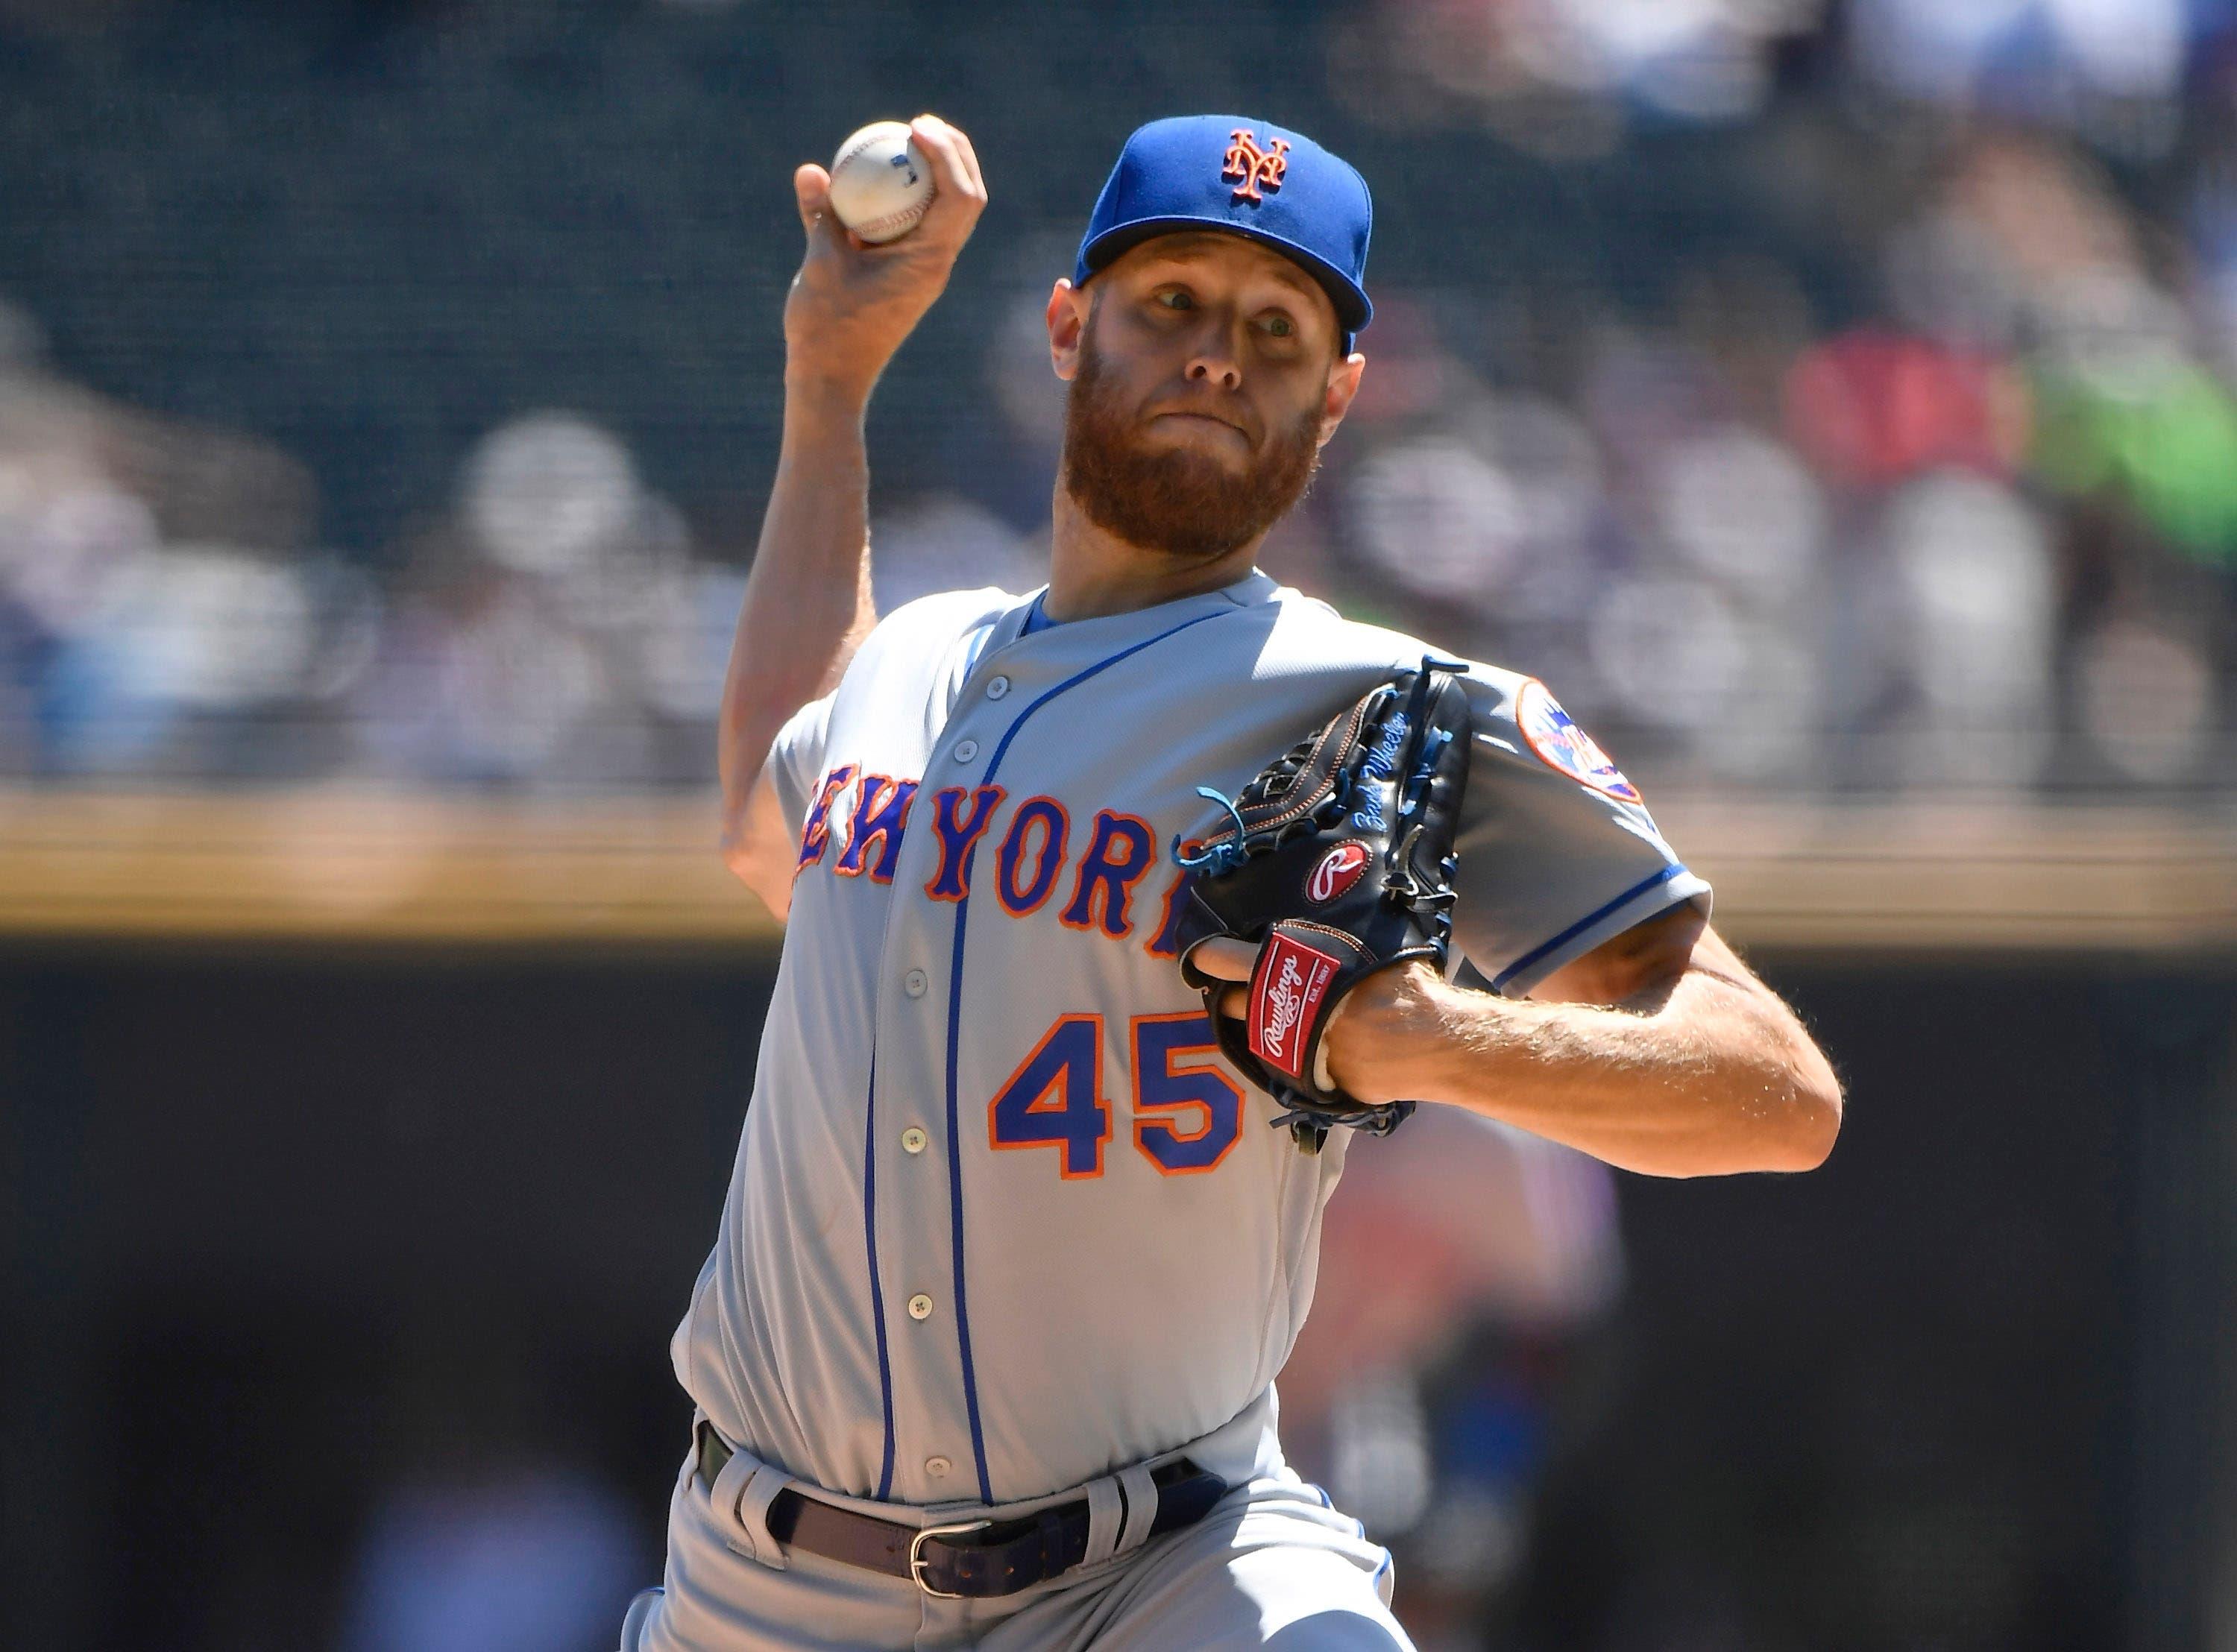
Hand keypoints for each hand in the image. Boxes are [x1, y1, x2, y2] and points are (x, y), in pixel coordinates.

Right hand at [784, 114, 986, 402]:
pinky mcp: (911, 274)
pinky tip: (879, 176)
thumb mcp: (818, 264)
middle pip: (968, 198)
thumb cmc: (827, 328)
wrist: (834, 377)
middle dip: (954, 153)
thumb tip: (810, 170)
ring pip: (949, 211)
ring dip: (938, 172)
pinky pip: (921, 224)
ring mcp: (927, 269)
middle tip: (919, 124)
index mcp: (929, 259)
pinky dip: (910, 195)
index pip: (961, 196)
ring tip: (907, 140)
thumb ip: (819, 214)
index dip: (948, 153)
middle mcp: (938, 262)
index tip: (916, 127)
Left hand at [1189, 937, 1443, 1106]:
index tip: (1196, 957)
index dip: (1209, 958)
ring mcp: (1298, 1051)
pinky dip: (1302, 1055)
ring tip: (1287, 1017)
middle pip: (1237, 1004)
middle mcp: (1291, 1013)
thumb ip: (1332, 953)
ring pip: (1262, 1037)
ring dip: (1269, 1026)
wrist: (1437, 1044)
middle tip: (1239, 990)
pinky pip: (1294, 1065)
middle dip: (1235, 998)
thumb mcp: (1369, 954)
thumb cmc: (1409, 990)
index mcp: (1300, 974)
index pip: (1234, 961)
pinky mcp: (1313, 1081)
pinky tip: (1320, 1047)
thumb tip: (1313, 944)